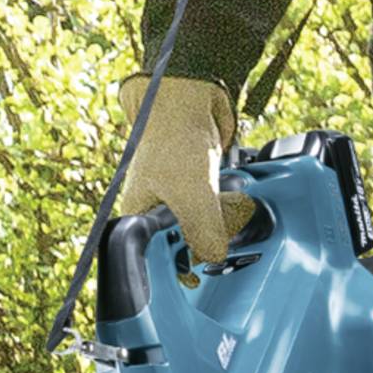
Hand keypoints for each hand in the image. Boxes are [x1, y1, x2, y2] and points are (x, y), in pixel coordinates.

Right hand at [116, 74, 256, 264]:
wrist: (190, 95)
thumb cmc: (174, 140)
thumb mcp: (192, 195)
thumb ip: (204, 233)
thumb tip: (215, 258)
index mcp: (136, 219)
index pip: (153, 260)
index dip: (176, 270)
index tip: (200, 277)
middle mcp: (153, 211)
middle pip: (181, 246)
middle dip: (205, 244)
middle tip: (222, 243)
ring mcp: (175, 198)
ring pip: (202, 228)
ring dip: (220, 224)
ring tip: (230, 214)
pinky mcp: (197, 185)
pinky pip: (215, 208)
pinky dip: (228, 206)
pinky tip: (235, 201)